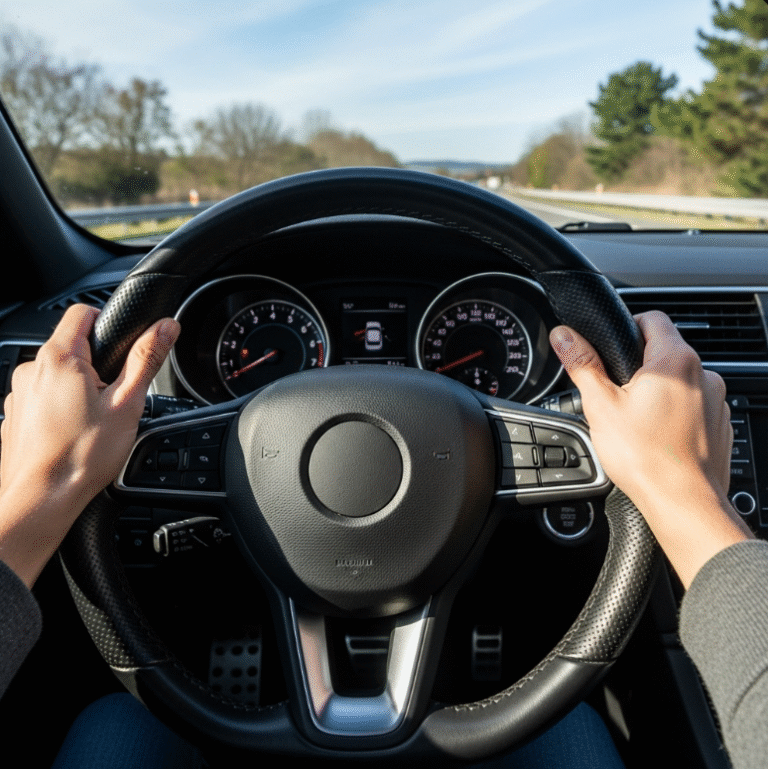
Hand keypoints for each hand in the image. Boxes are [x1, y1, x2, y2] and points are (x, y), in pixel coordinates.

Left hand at [0, 304, 179, 586]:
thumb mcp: (127, 404)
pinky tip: (75, 434)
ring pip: (58, 375)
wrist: (41, 500)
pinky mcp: (16, 415)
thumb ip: (146, 359)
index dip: (108, 322)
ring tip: (95, 422)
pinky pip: (44, 398)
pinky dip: (61, 409)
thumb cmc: (81, 456)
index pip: (83, 312)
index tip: (122, 346)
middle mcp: (32, 370)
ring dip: (79, 389)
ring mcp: (19, 393)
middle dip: (98, 366)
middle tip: (115, 398)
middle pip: (72, 346)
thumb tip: (165, 327)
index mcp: (60, 359)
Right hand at [549, 311, 750, 587]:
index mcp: (674, 360)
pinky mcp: (720, 424)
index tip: (611, 347)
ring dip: (658, 392)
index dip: (627, 327)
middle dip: (638, 367)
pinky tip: (655, 436)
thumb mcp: (601, 405)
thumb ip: (582, 364)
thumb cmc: (645, 457)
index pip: (652, 318)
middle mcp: (704, 374)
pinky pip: (693, 405)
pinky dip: (675, 414)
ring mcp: (716, 400)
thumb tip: (564, 335)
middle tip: (616, 394)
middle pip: (665, 351)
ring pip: (680, 381)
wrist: (682, 502)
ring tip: (635, 422)